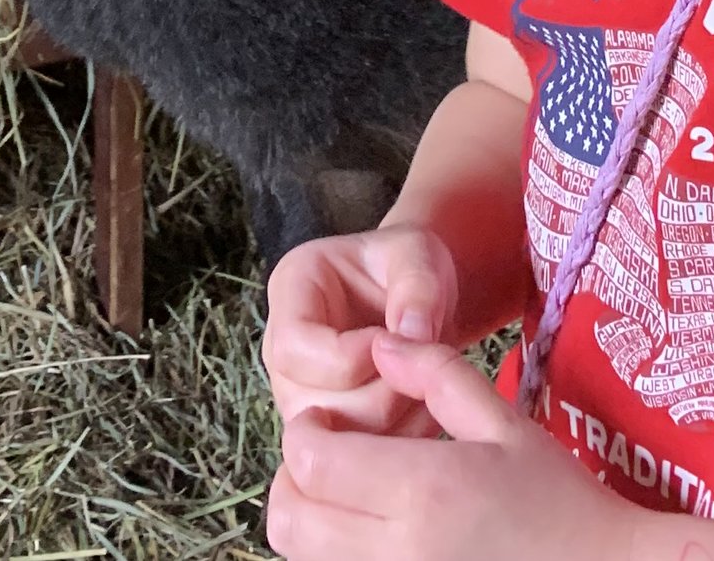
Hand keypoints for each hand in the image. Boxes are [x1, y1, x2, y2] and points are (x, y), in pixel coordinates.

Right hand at [261, 225, 464, 432]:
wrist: (417, 297)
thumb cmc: (410, 266)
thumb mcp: (419, 254)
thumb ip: (418, 285)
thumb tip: (412, 338)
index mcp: (292, 288)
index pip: (292, 347)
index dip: (346, 359)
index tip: (397, 344)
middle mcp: (282, 347)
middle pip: (311, 405)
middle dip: (379, 399)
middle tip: (425, 373)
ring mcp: (299, 392)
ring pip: (331, 442)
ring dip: (390, 427)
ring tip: (431, 393)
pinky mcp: (323, 425)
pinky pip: (350, 459)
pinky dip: (394, 446)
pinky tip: (425, 416)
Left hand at [266, 336, 655, 560]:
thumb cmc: (559, 499)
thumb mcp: (503, 421)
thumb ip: (436, 374)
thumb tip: (380, 343)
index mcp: (423, 491)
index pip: (312, 463)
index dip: (305, 432)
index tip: (327, 417)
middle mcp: (400, 551)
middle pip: (291, 519)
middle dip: (295, 477)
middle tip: (329, 453)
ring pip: (305, 558)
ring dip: (310, 519)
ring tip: (350, 492)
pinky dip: (336, 552)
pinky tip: (371, 529)